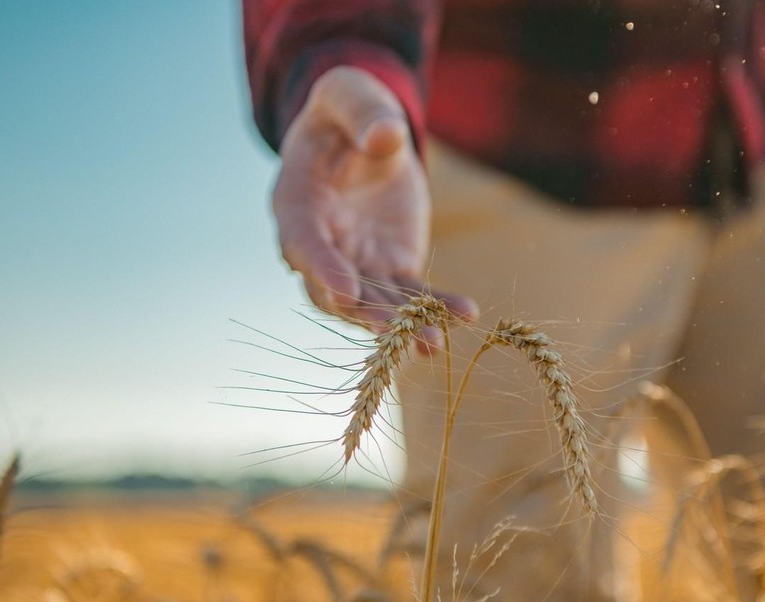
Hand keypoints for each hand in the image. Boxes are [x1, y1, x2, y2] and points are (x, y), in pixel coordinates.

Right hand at [272, 66, 477, 350]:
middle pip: (336, 290)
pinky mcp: (392, 266)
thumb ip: (363, 112)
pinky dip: (437, 305)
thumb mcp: (350, 95)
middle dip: (366, 314)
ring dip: (403, 324)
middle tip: (399, 334)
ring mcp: (357, 261)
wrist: (364, 135)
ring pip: (375, 302)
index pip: (304, 243)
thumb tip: (385, 138)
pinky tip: (466, 313)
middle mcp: (322, 243)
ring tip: (436, 343)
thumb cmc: (347, 110)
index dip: (323, 269)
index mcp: (298, 202)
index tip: (346, 294)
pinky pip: (413, 292)